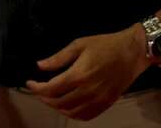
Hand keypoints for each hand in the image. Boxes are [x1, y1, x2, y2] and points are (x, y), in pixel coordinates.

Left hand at [26, 26, 149, 120]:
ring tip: (50, 99)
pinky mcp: (106, 104)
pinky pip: (86, 116)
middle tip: (38, 91)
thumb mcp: (79, 44)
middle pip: (58, 103)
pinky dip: (73, 114)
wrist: (132, 52)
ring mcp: (98, 100)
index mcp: (79, 75)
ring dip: (57, 108)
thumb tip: (39, 66)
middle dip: (44, 98)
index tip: (29, 83)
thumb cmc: (105, 45)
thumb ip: (58, 58)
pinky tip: (67, 107)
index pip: (51, 89)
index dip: (36, 88)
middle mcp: (87, 91)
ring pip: (71, 112)